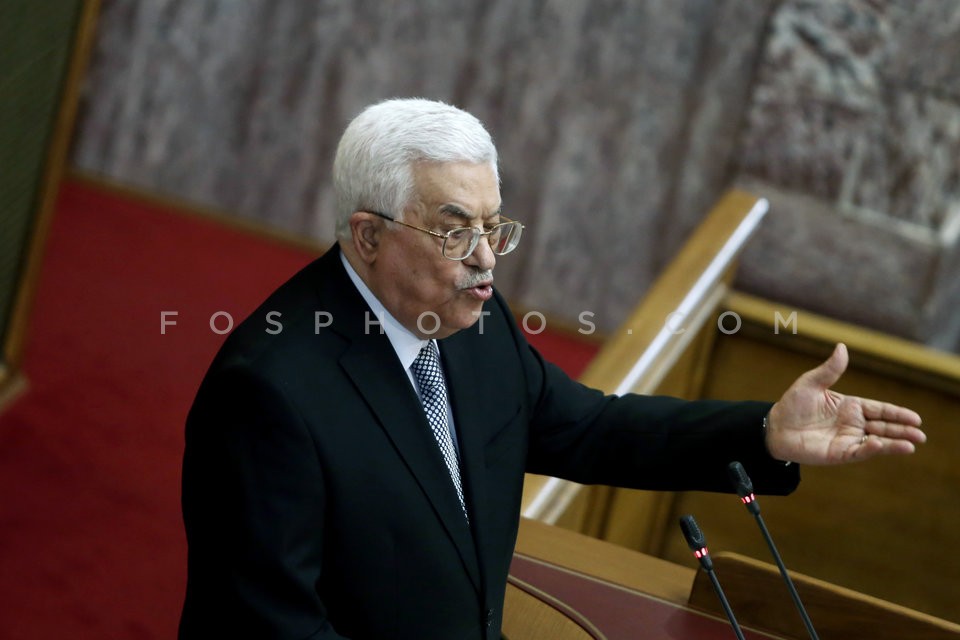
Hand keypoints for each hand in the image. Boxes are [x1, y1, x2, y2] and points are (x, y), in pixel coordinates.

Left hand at [764, 343, 925, 464]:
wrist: (775, 427)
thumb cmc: (793, 405)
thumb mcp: (811, 383)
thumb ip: (830, 369)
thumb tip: (842, 346)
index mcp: (850, 406)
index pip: (880, 409)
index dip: (897, 414)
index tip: (915, 418)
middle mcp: (852, 424)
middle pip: (884, 427)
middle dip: (903, 431)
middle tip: (920, 434)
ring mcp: (847, 439)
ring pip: (876, 441)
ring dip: (893, 444)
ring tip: (911, 445)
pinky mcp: (838, 453)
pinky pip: (858, 451)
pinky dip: (870, 449)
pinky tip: (880, 445)